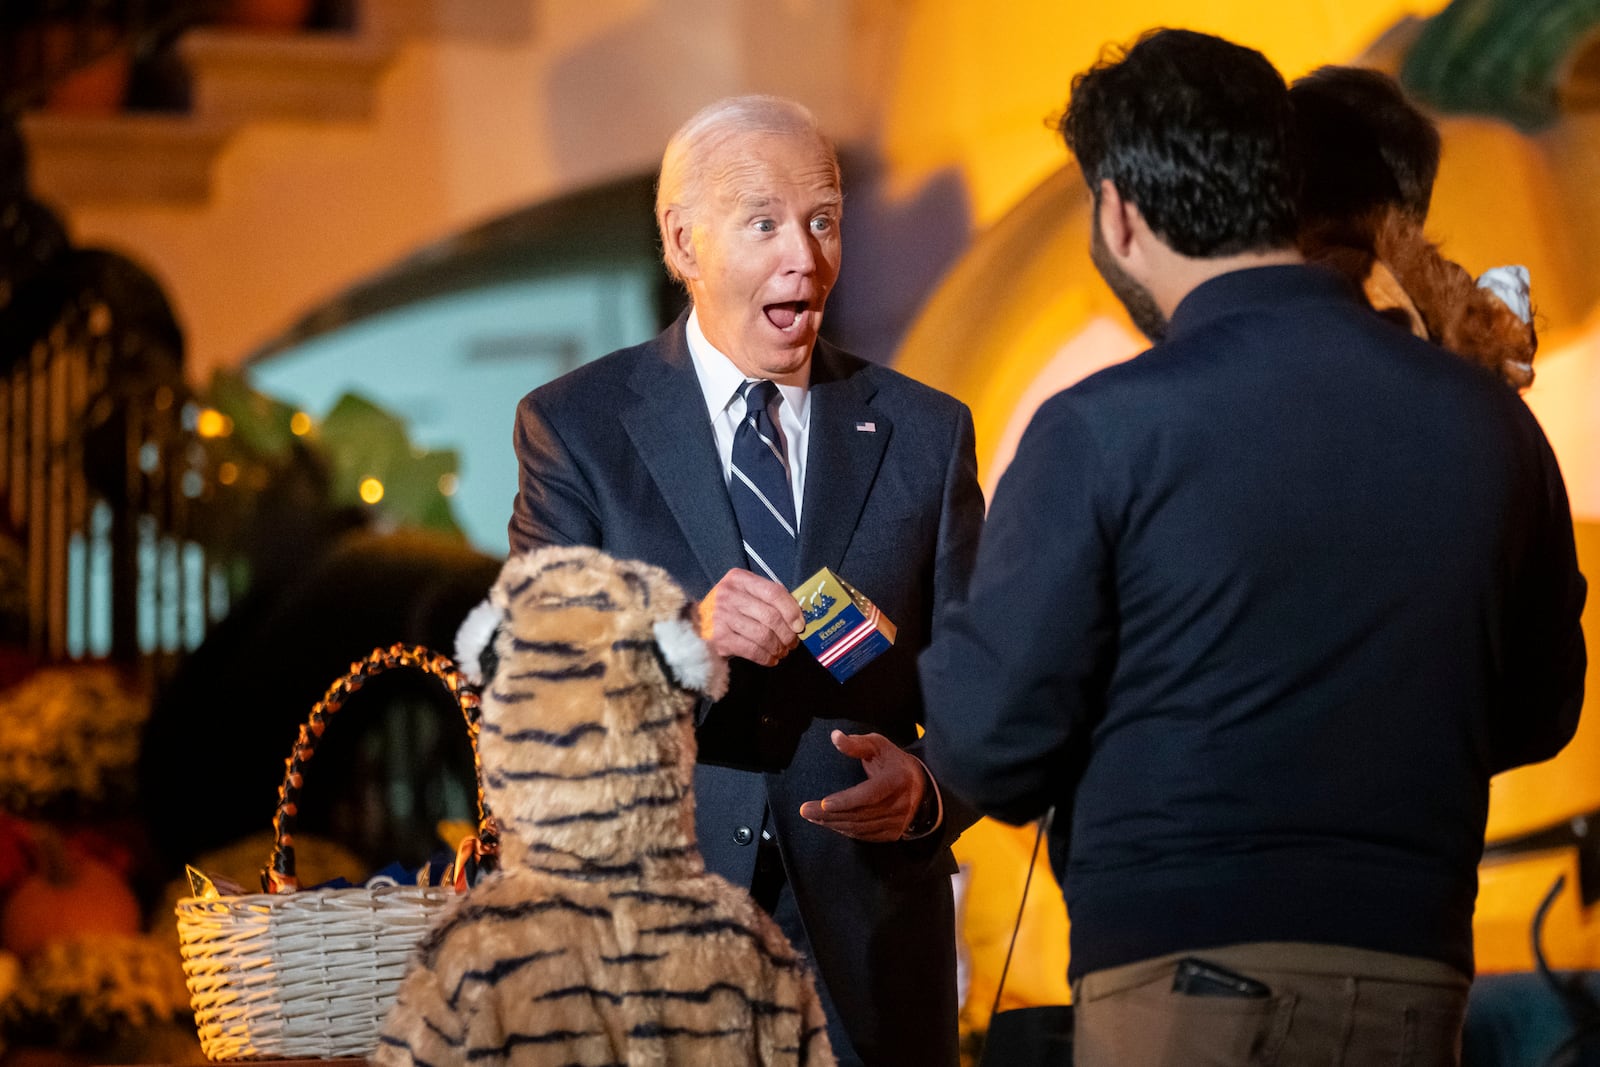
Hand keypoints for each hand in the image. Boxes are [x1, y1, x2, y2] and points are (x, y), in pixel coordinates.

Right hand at [697, 568, 804, 666]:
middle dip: (787, 634)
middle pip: (770, 616)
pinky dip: (766, 657)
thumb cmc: (728, 610)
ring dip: (778, 647)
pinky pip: (752, 650)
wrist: (694, 625)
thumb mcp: (744, 594)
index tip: (800, 625)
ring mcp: (722, 617)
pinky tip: (771, 659)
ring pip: (764, 635)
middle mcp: (728, 595)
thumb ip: (767, 599)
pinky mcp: (720, 639)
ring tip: (782, 651)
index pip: (773, 592)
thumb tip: (797, 618)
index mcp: (738, 579)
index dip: (792, 610)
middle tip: (792, 643)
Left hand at [799, 730, 925, 841]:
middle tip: (805, 811)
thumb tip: (835, 736)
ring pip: (861, 828)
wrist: (922, 786)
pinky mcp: (893, 833)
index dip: (846, 801)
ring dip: (834, 824)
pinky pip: (865, 836)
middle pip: (860, 814)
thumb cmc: (894, 762)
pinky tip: (830, 824)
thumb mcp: (879, 746)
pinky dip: (846, 831)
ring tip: (812, 817)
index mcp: (896, 780)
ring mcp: (897, 822)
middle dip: (830, 815)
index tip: (823, 803)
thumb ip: (857, 744)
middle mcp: (899, 804)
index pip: (869, 795)